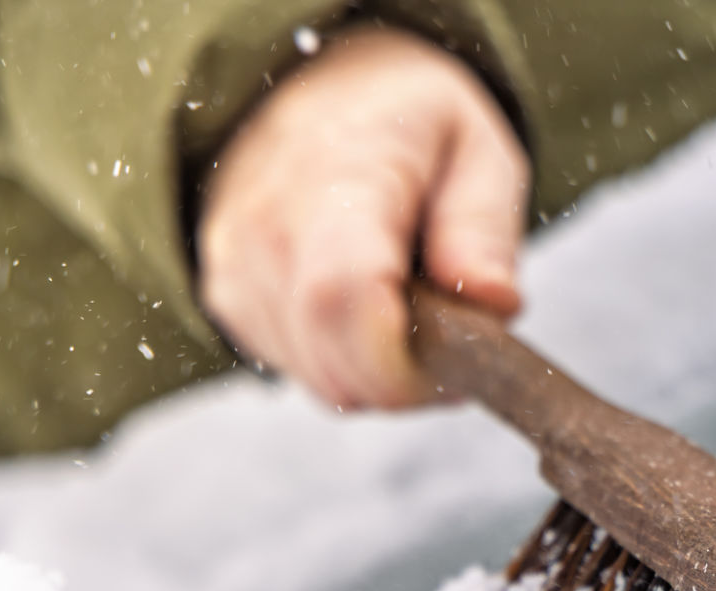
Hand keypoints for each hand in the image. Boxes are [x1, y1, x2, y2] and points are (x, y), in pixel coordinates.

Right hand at [196, 26, 530, 411]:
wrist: (313, 84)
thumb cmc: (406, 118)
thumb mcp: (476, 145)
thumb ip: (483, 224)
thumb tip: (491, 303)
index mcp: (338, 171)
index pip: (342, 297)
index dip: (401, 366)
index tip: (455, 370)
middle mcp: (267, 222)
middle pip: (330, 363)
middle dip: (405, 381)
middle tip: (452, 345)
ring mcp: (235, 263)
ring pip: (317, 379)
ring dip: (377, 371)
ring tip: (409, 306)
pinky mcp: (224, 295)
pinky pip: (296, 367)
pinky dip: (342, 359)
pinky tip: (362, 304)